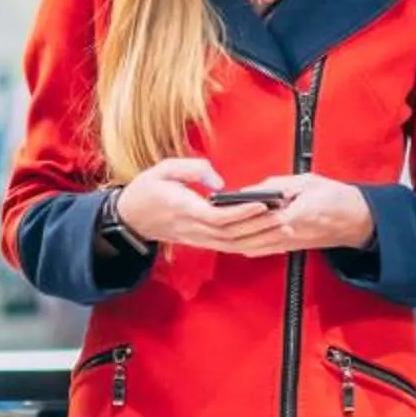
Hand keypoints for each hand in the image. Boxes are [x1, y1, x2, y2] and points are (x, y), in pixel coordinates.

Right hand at [110, 158, 282, 253]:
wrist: (130, 219)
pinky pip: (230, 246)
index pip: (219, 216)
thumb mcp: (162, 170)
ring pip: (235, 244)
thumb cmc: (145, 192)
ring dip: (261, 238)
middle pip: (233, 234)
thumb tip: (217, 179)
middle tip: (285, 216)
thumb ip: (191, 169)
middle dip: (261, 226)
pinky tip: (268, 239)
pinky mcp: (203, 241)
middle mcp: (194, 229)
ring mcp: (199, 238)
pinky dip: (251, 244)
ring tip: (284, 228)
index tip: (263, 204)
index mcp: (185, 210)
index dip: (243, 213)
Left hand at [208, 175, 375, 256]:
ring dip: (235, 241)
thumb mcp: (307, 181)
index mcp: (295, 212)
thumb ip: (278, 185)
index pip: (261, 216)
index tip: (222, 206)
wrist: (356, 220)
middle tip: (210, 223)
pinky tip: (234, 244)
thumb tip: (252, 189)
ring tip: (216, 234)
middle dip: (230, 229)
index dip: (240, 212)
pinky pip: (264, 250)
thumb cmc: (336, 197)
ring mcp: (290, 243)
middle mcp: (290, 231)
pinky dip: (248, 247)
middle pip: (253, 234)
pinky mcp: (290, 248)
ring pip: (256, 246)